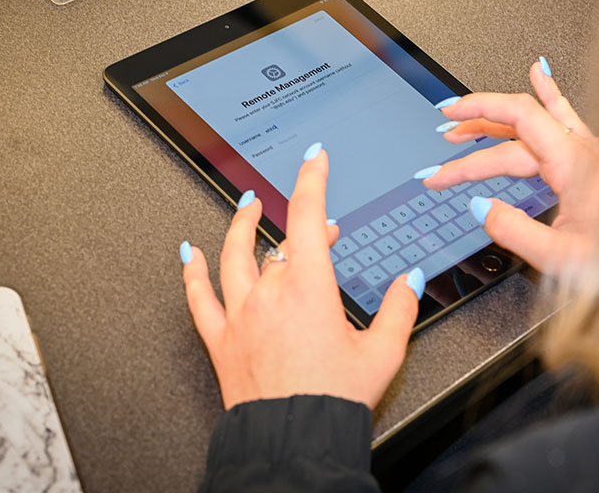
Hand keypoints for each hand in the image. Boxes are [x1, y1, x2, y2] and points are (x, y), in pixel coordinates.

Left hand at [180, 145, 422, 409]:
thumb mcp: (383, 352)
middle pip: (282, 242)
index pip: (309, 217)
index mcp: (309, 288)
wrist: (294, 439)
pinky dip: (193, 272)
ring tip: (246, 205)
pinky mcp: (222, 338)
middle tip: (324, 226)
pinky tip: (189, 255)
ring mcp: (241, 314)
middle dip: (305, 226)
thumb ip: (399, 308)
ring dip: (241, 225)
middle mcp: (270, 294)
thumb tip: (409, 280)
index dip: (311, 180)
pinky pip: (200, 297)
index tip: (314, 159)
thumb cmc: (332, 399)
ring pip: (234, 255)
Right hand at [424, 59, 598, 274]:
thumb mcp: (561, 258)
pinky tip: (540, 74)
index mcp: (577, 164)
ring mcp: (595, 151)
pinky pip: (566, 117)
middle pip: (519, 128)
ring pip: (538, 122)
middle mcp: (587, 149)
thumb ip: (514, 230)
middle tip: (441, 149)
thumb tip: (480, 206)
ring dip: (497, 122)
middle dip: (474, 138)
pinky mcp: (598, 160)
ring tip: (464, 124)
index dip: (477, 114)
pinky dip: (548, 96)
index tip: (447, 121)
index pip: (516, 122)